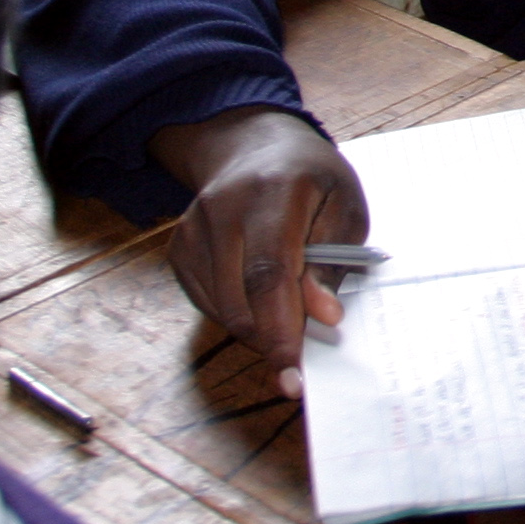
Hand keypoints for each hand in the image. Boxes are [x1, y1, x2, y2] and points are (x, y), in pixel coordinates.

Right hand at [149, 106, 365, 400]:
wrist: (254, 146)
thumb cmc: (312, 179)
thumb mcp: (345, 207)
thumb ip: (333, 262)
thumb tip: (323, 316)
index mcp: (275, 192)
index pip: (270, 274)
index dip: (282, 331)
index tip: (295, 377)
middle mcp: (223, 209)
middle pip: (241, 301)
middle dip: (274, 338)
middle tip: (304, 348)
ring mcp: (192, 229)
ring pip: (222, 310)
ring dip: (258, 327)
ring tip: (289, 308)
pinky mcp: (178, 248)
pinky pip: (208, 304)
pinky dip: (237, 315)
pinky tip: (260, 295)